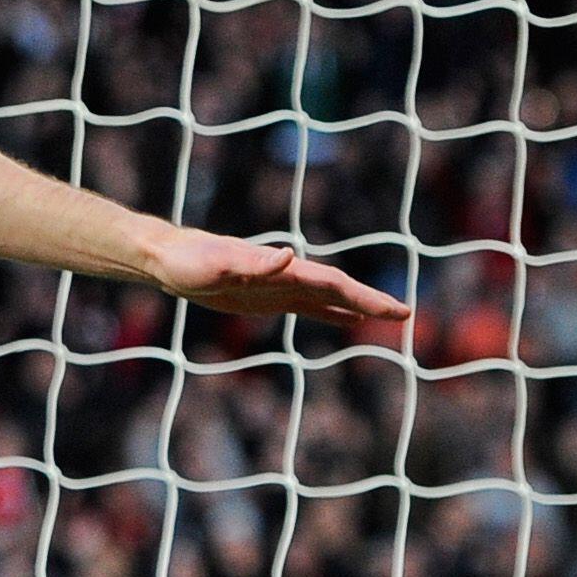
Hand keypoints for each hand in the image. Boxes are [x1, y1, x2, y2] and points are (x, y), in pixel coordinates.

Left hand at [143, 227, 410, 329]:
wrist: (170, 257)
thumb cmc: (190, 260)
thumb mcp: (217, 265)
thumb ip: (253, 263)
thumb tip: (287, 256)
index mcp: (282, 269)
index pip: (333, 284)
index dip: (365, 296)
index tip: (395, 308)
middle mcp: (287, 275)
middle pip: (338, 290)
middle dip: (371, 302)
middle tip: (405, 314)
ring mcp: (279, 287)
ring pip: (328, 298)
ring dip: (357, 306)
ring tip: (386, 315)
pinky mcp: (267, 298)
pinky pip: (308, 307)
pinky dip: (330, 313)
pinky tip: (346, 321)